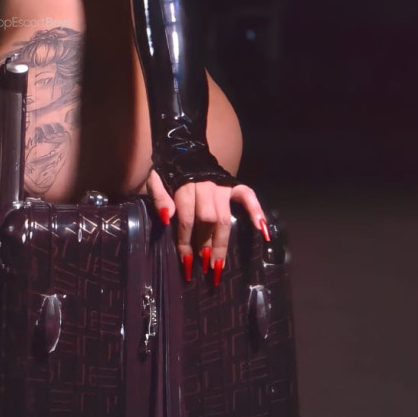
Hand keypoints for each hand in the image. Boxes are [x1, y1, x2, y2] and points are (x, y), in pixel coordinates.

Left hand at [145, 167, 268, 285]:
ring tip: (219, 264)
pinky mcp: (234, 185)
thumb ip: (159, 196)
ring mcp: (222, 186)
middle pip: (207, 220)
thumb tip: (166, 218)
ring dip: (222, 242)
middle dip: (205, 245)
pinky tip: (262, 230)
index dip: (185, 240)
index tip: (186, 261)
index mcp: (185, 185)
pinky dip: (256, 211)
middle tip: (204, 266)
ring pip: (224, 218)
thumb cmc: (169, 171)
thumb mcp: (155, 180)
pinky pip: (248, 196)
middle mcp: (206, 186)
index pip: (186, 218)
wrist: (184, 149)